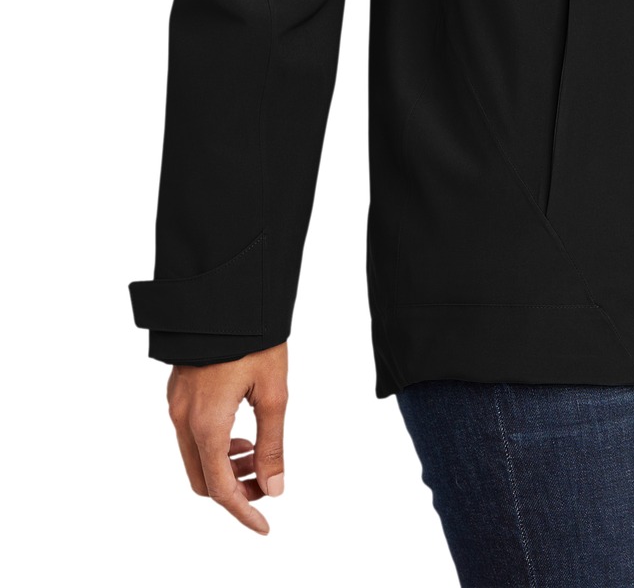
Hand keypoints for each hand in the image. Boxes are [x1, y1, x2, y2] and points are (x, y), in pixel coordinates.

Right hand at [165, 341, 288, 533]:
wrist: (227, 291)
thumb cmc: (254, 337)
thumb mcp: (274, 391)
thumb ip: (273, 444)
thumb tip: (275, 487)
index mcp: (206, 423)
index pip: (220, 488)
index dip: (243, 512)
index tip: (264, 526)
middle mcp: (182, 418)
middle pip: (202, 479)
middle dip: (234, 490)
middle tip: (265, 481)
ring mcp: (175, 404)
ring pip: (194, 457)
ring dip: (224, 466)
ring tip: (256, 451)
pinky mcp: (176, 390)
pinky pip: (189, 434)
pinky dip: (214, 445)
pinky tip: (240, 428)